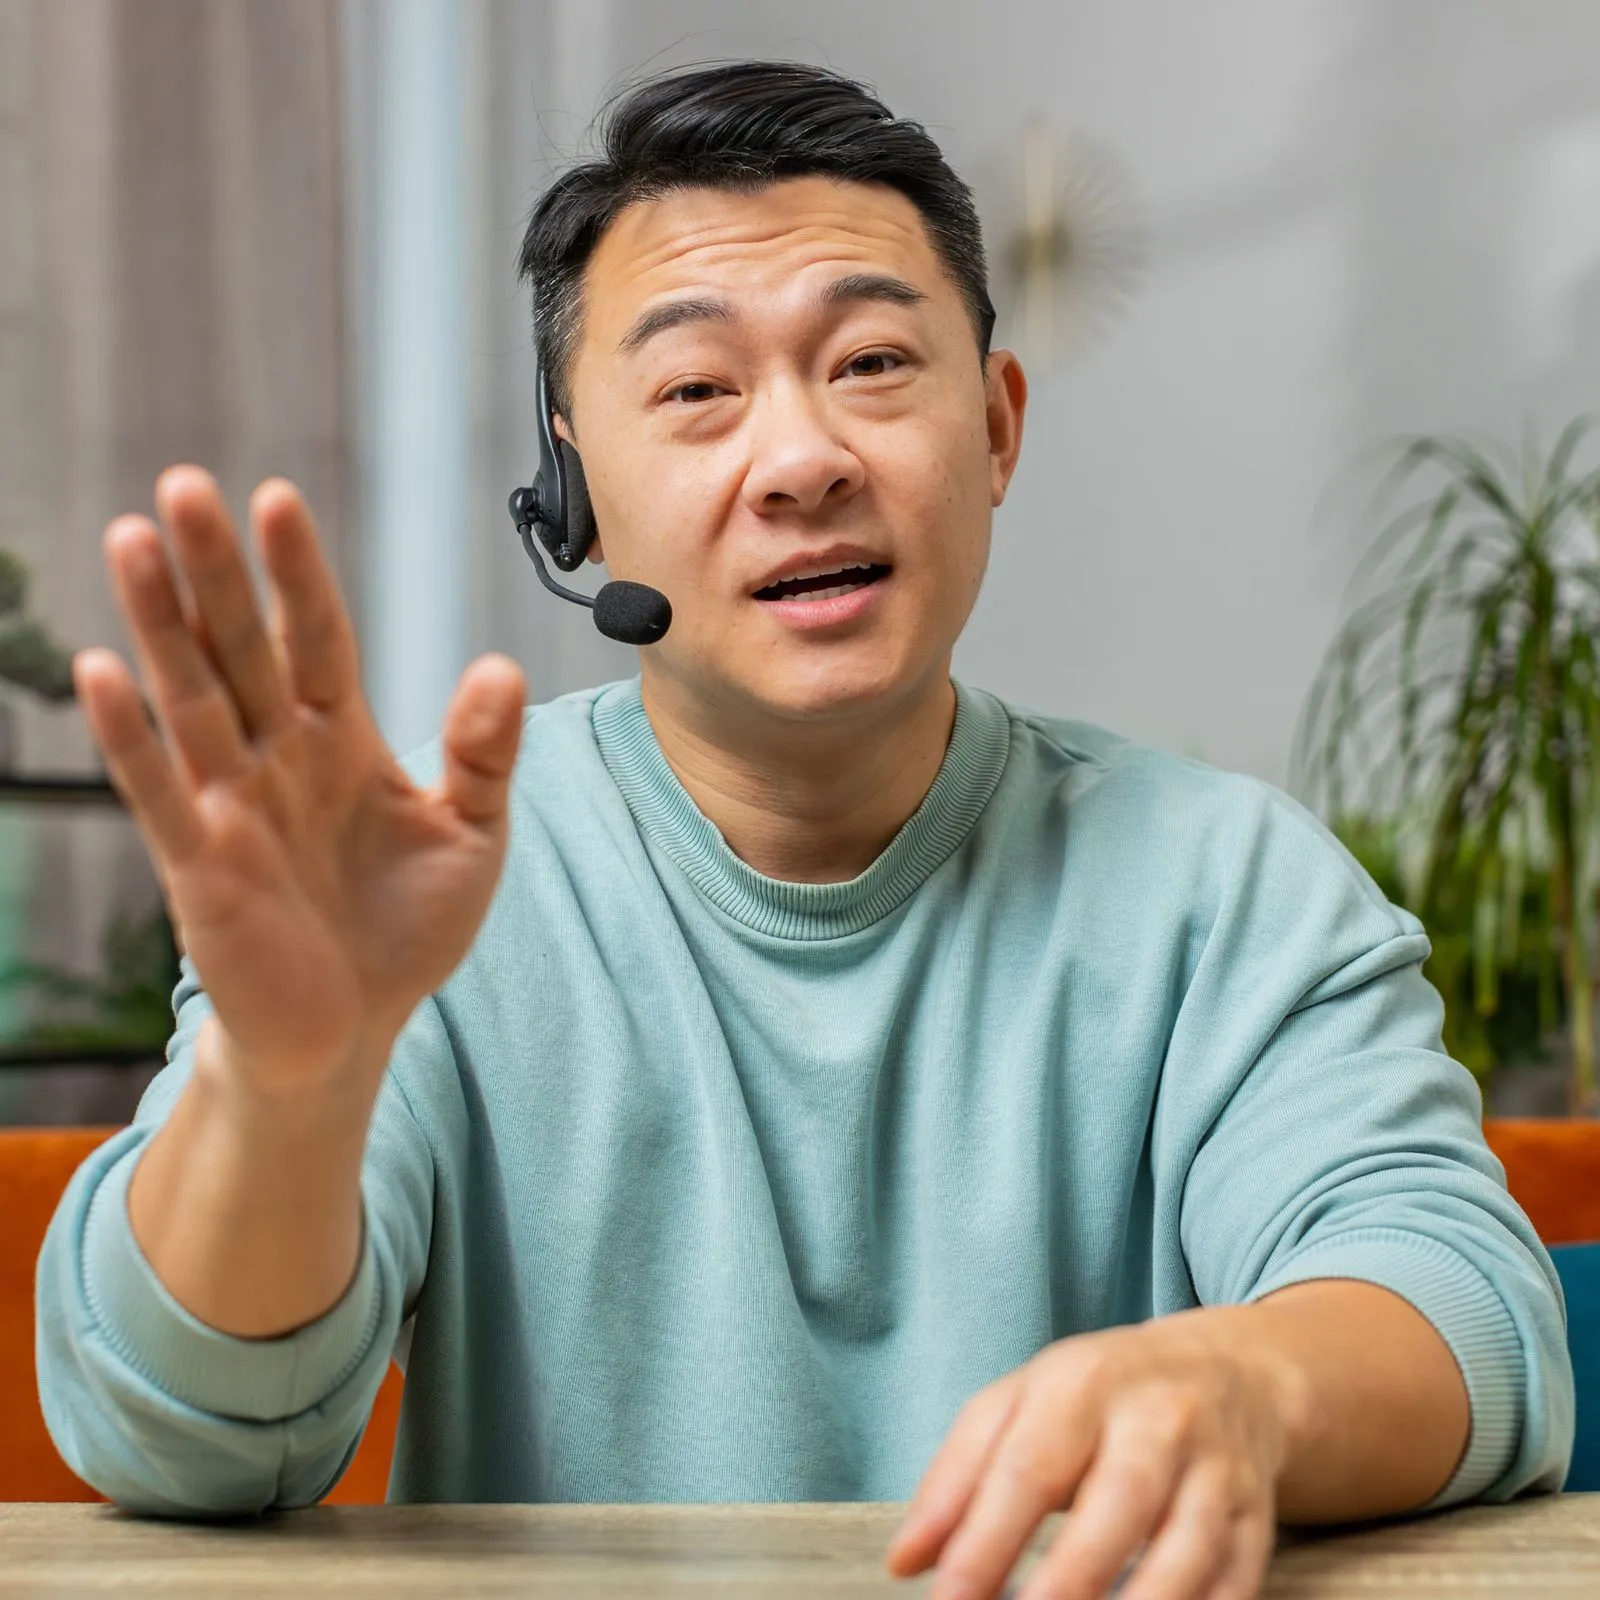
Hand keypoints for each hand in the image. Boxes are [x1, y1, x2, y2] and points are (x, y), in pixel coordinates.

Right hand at [75, 466, 525, 1099]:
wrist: (355, 1027)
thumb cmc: (406, 928)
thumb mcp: (472, 838)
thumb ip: (485, 756)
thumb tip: (503, 669)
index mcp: (342, 741)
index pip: (319, 639)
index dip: (299, 575)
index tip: (275, 499)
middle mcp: (279, 758)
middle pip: (241, 649)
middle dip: (217, 572)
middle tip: (185, 486)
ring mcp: (232, 805)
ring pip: (191, 698)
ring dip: (161, 624)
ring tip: (134, 541)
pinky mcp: (201, 866)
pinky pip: (159, 791)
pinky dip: (131, 735)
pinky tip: (101, 670)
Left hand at [886, 1309, 1295, 1599]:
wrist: (1224, 1372)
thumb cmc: (1095, 1399)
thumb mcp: (1018, 1405)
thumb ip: (957, 1477)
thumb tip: (905, 1562)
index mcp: (1082, 1383)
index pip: (1030, 1466)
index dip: (988, 1540)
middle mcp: (1157, 1419)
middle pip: (1117, 1504)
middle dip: (1069, 1580)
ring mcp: (1216, 1469)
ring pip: (1186, 1551)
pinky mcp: (1257, 1521)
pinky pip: (1232, 1583)